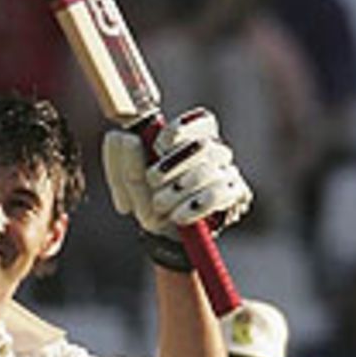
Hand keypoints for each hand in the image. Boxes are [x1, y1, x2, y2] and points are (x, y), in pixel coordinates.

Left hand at [102, 110, 252, 236]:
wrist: (168, 235)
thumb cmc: (149, 198)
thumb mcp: (128, 181)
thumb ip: (120, 158)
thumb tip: (129, 139)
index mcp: (192, 139)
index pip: (201, 121)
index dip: (181, 129)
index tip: (158, 146)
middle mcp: (215, 152)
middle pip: (204, 145)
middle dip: (173, 163)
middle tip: (152, 180)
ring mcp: (227, 172)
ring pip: (209, 170)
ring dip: (179, 188)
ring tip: (160, 204)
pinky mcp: (234, 196)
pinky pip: (219, 194)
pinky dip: (194, 205)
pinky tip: (178, 216)